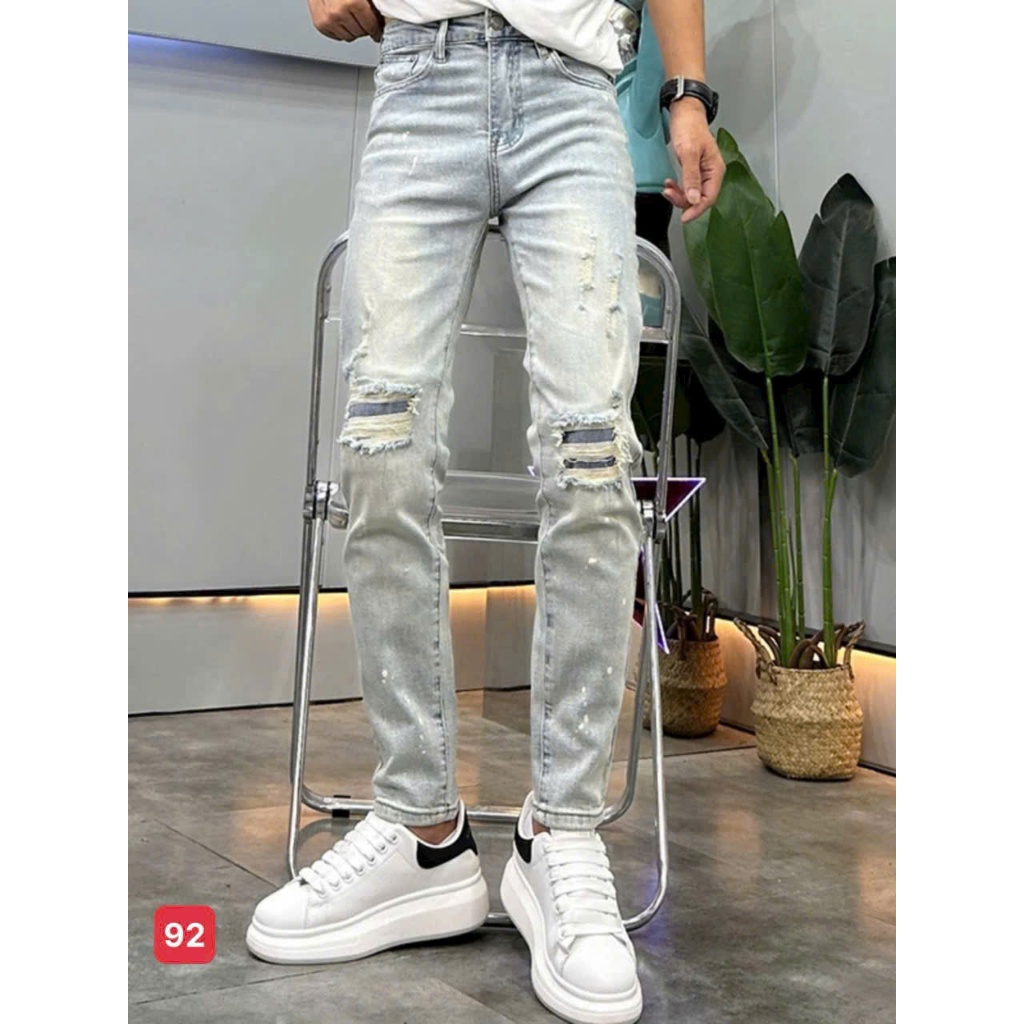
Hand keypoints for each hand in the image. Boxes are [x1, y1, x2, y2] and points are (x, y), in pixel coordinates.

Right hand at [307, 0, 383, 42]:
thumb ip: (372, 2)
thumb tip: (383, 16)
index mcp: (352, 2)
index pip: (371, 26)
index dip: (377, 28)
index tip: (378, 29)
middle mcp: (338, 13)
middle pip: (360, 33)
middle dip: (364, 27)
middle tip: (363, 18)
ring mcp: (327, 20)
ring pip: (349, 37)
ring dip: (353, 29)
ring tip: (351, 16)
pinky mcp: (320, 24)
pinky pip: (337, 36)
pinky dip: (341, 29)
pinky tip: (341, 18)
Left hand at [662, 99, 725, 223]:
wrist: (684, 111)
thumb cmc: (689, 126)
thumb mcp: (689, 152)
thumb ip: (691, 177)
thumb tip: (694, 199)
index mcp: (715, 170)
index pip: (709, 198)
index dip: (696, 210)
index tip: (684, 217)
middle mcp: (711, 173)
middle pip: (700, 199)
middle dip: (684, 201)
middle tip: (669, 194)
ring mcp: (702, 172)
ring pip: (692, 194)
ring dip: (678, 195)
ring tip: (667, 187)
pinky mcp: (693, 170)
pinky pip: (686, 186)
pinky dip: (677, 188)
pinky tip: (668, 183)